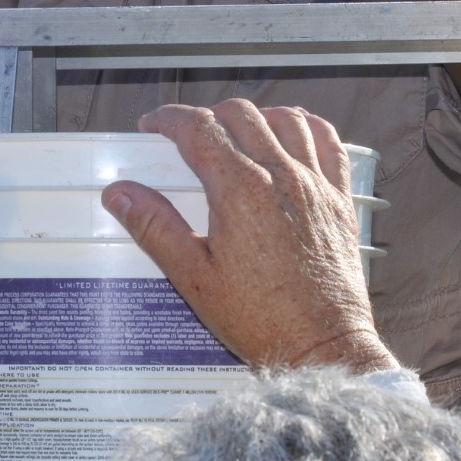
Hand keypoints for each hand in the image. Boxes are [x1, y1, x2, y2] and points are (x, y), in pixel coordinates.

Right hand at [103, 101, 397, 372]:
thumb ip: (155, 227)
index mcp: (241, 191)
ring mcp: (316, 186)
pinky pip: (329, 142)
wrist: (322, 346)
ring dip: (255, 116)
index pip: (198, 128)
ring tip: (235, 132)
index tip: (154, 125)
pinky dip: (306, 126)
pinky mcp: (340, 201)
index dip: (169, 119)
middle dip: (207, 115)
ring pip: (286, 118)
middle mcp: (282, 177)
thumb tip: (121, 194)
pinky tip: (290, 135)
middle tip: (188, 135)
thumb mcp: (193, 277)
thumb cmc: (262, 319)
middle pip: (240, 114)